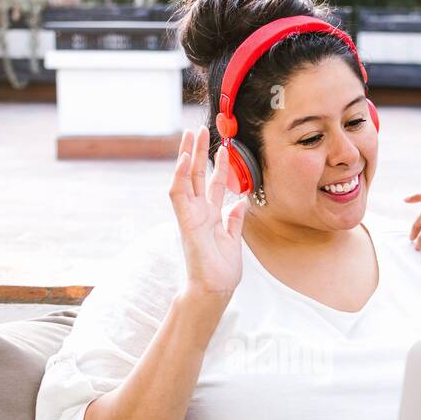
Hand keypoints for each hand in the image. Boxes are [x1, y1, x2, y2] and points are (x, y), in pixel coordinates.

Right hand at [169, 126, 245, 296]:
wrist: (214, 289)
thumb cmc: (221, 271)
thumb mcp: (234, 240)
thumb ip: (235, 219)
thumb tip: (241, 201)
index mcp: (211, 217)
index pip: (214, 185)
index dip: (218, 166)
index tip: (223, 147)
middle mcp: (198, 213)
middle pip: (197, 176)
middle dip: (198, 152)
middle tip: (198, 129)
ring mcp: (190, 216)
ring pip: (185, 179)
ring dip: (187, 156)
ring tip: (189, 135)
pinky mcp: (185, 222)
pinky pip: (179, 194)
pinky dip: (181, 175)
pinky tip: (185, 158)